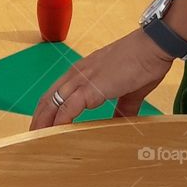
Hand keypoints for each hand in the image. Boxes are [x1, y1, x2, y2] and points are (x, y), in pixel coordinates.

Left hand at [30, 29, 173, 129]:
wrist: (153, 46)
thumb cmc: (144, 63)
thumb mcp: (130, 91)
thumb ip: (122, 108)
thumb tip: (120, 122)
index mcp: (83, 72)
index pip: (56, 91)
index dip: (47, 109)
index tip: (43, 124)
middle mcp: (77, 74)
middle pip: (47, 98)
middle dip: (39, 119)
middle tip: (33, 136)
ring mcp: (82, 80)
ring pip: (53, 103)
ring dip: (44, 123)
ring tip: (37, 140)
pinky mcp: (90, 88)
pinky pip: (68, 108)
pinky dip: (60, 122)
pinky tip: (56, 134)